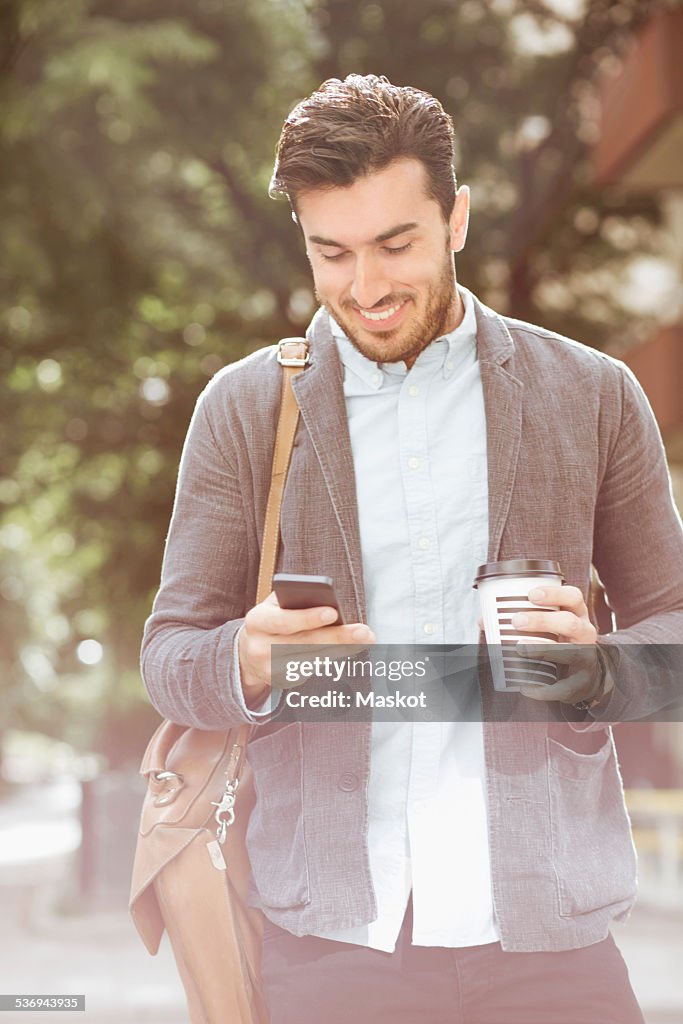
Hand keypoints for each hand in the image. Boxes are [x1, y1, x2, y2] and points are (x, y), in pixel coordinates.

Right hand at [238, 592, 374, 705]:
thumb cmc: (272, 619)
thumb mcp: (275, 606)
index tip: (333, 612)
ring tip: (365, 639)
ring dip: (342, 649)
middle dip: (337, 637)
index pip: (284, 620)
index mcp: (257, 620)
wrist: (249, 651)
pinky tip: (350, 649)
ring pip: (313, 659)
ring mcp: (270, 669)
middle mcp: (260, 647)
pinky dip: (333, 658)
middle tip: (364, 632)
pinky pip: (313, 669)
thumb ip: (295, 601)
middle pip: (304, 643)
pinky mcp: (282, 681)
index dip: (308, 618)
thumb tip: (329, 603)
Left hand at [511, 585, 611, 704]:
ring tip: (519, 648)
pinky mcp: (583, 683)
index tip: (531, 594)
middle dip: (543, 620)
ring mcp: (587, 658)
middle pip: (570, 622)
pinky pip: (565, 687)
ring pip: (572, 652)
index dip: (555, 593)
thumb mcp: (549, 627)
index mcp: (576, 615)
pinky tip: (525, 687)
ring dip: (544, 649)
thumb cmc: (561, 643)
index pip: (573, 597)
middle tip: (516, 621)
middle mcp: (585, 634)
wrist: (587, 675)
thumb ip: (520, 621)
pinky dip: (544, 690)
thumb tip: (483, 621)